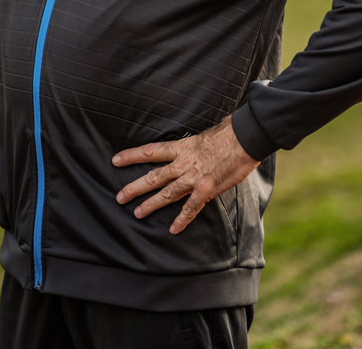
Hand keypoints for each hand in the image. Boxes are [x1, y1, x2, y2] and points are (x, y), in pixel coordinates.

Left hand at [112, 117, 259, 233]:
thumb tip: (193, 142)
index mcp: (182, 147)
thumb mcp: (204, 133)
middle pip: (153, 176)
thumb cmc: (228, 132)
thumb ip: (194, 143)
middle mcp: (183, 163)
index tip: (116, 160)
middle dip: (134, 187)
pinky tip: (173, 229)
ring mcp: (193, 178)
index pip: (150, 151)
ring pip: (166, 194)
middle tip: (119, 196)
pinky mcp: (206, 190)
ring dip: (150, 204)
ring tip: (137, 213)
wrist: (245, 138)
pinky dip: (182, 219)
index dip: (131, 155)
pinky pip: (191, 208)